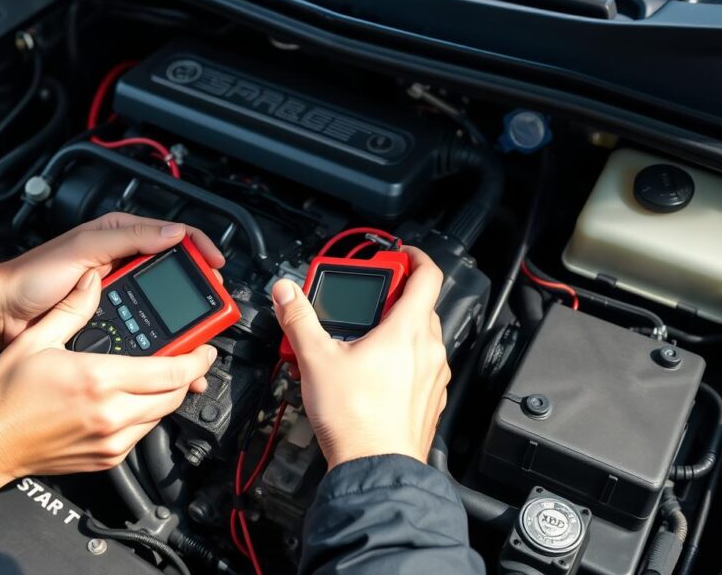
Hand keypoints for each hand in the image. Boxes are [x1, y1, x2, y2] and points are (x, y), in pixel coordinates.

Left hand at [0, 212, 224, 346]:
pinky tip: (169, 348)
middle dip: (197, 288)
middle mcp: (122, 261)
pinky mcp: (110, 316)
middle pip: (173, 271)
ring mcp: (117, 290)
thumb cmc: (31, 276)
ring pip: (161, 302)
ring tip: (197, 335)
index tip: (215, 266)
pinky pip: (144, 323)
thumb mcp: (83, 248)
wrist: (3, 313)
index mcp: (119, 235)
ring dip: (182, 319)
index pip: (172, 236)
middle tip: (213, 305)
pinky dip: (160, 336)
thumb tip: (172, 233)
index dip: (199, 249)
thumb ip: (128, 238)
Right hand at [0, 269, 216, 509]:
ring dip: (167, 396)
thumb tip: (92, 281)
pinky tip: (133, 400)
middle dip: (186, 376)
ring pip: (161, 417)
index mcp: (99, 380)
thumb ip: (73, 309)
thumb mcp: (38, 341)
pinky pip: (142, 435)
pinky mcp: (106, 459)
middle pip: (173, 395)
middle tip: (188, 359)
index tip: (205, 348)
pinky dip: (146, 416)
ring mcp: (110, 442)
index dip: (196, 358)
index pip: (170, 371)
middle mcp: (111, 415)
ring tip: (161, 376)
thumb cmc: (3, 397)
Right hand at [271, 246, 449, 469]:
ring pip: (420, 337)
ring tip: (360, 341)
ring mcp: (434, 376)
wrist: (375, 467)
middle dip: (392, 298)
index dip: (414, 257)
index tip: (397, 254)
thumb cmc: (354, 418)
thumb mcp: (316, 359)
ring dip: (396, 329)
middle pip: (420, 306)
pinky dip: (401, 359)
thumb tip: (286, 292)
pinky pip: (420, 366)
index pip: (428, 275)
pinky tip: (371, 373)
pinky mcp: (430, 399)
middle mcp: (429, 350)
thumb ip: (299, 320)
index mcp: (408, 330)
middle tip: (363, 303)